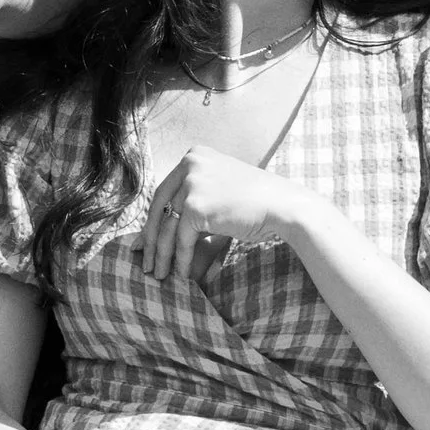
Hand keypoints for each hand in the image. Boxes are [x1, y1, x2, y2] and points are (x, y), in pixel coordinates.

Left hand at [139, 150, 312, 286]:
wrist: (284, 206)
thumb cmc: (258, 203)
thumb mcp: (220, 194)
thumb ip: (193, 205)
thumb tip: (164, 231)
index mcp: (195, 155)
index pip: (164, 191)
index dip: (154, 220)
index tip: (147, 242)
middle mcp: (189, 163)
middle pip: (159, 206)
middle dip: (151, 239)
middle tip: (145, 262)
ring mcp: (191, 183)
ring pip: (167, 225)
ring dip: (161, 254)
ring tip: (158, 274)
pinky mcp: (195, 205)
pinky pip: (180, 238)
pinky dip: (179, 259)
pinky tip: (181, 274)